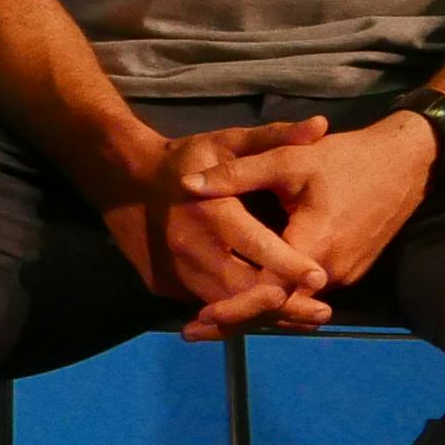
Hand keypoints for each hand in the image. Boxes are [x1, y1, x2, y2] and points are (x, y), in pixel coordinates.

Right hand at [86, 117, 333, 334]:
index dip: (289, 264)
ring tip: (303, 318)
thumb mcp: (226, 142)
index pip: (257, 246)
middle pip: (244, 288)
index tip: (320, 277)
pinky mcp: (164, 285)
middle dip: (286, 305)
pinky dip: (236, 309)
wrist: (121, 180)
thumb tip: (322, 125)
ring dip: (264, 313)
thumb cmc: (183, 160)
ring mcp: (175, 271)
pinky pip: (205, 302)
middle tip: (323, 311)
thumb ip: (274, 138)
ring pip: (225, 304)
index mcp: (212, 213)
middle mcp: (192, 248)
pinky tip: (262, 309)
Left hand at [160, 113, 433, 330]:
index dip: (233, 307)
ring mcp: (344, 274)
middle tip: (190, 332)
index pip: (269, 292)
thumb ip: (237, 175)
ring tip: (208, 324)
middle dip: (235, 319)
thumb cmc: (345, 159)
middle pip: (278, 308)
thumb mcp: (288, 159)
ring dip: (254, 313)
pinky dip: (275, 301)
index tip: (198, 319)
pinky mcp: (348, 270)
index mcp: (315, 245)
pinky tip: (244, 302)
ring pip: (292, 304)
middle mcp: (332, 271)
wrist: (405, 162)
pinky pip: (305, 294)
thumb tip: (186, 185)